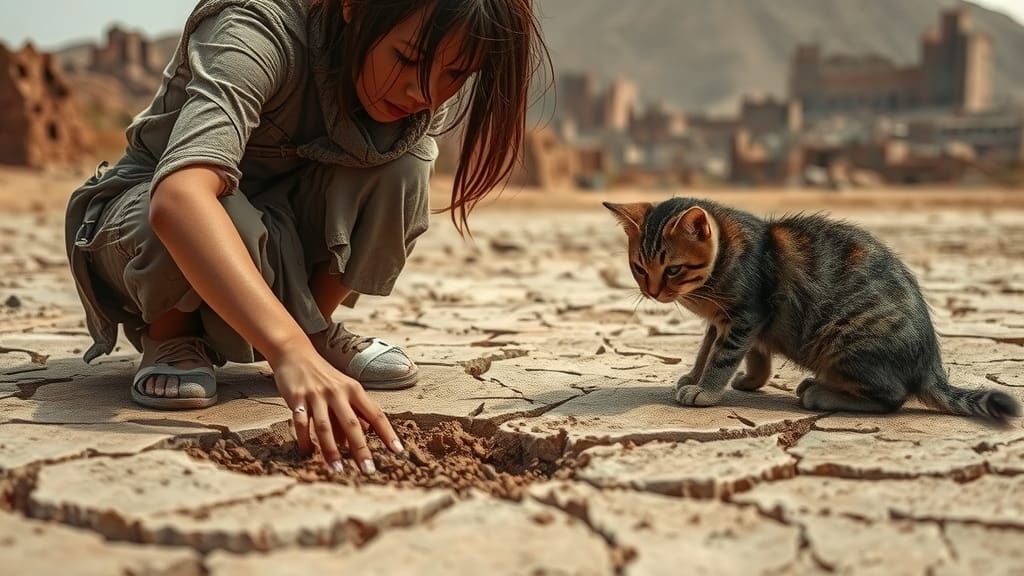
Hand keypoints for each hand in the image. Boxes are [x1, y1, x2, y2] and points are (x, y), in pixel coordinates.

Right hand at [269, 342, 402, 473]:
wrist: (296, 355)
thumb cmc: (324, 377)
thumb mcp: (343, 391)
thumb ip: (351, 414)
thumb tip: (358, 440)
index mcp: (354, 390)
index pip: (376, 414)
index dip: (388, 433)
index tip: (398, 451)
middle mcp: (338, 392)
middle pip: (352, 425)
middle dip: (361, 449)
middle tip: (368, 470)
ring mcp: (317, 395)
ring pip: (325, 427)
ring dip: (332, 450)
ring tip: (338, 469)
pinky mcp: (297, 398)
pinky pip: (301, 423)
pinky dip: (305, 440)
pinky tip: (308, 453)